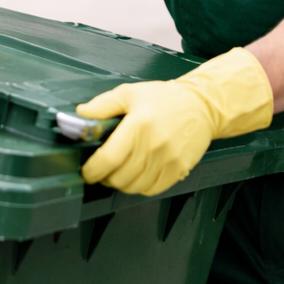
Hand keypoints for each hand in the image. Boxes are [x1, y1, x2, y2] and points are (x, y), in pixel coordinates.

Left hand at [77, 47, 272, 196]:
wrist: (203, 105)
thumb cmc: (165, 98)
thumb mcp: (130, 93)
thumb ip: (103, 105)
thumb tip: (80, 114)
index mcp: (138, 126)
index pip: (108, 159)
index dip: (92, 170)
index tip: (87, 171)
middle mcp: (153, 146)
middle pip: (119, 178)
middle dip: (104, 177)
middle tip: (102, 170)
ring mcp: (168, 161)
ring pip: (134, 187)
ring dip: (121, 183)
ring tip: (118, 172)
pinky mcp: (179, 170)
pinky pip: (152, 190)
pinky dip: (140, 187)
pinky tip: (137, 175)